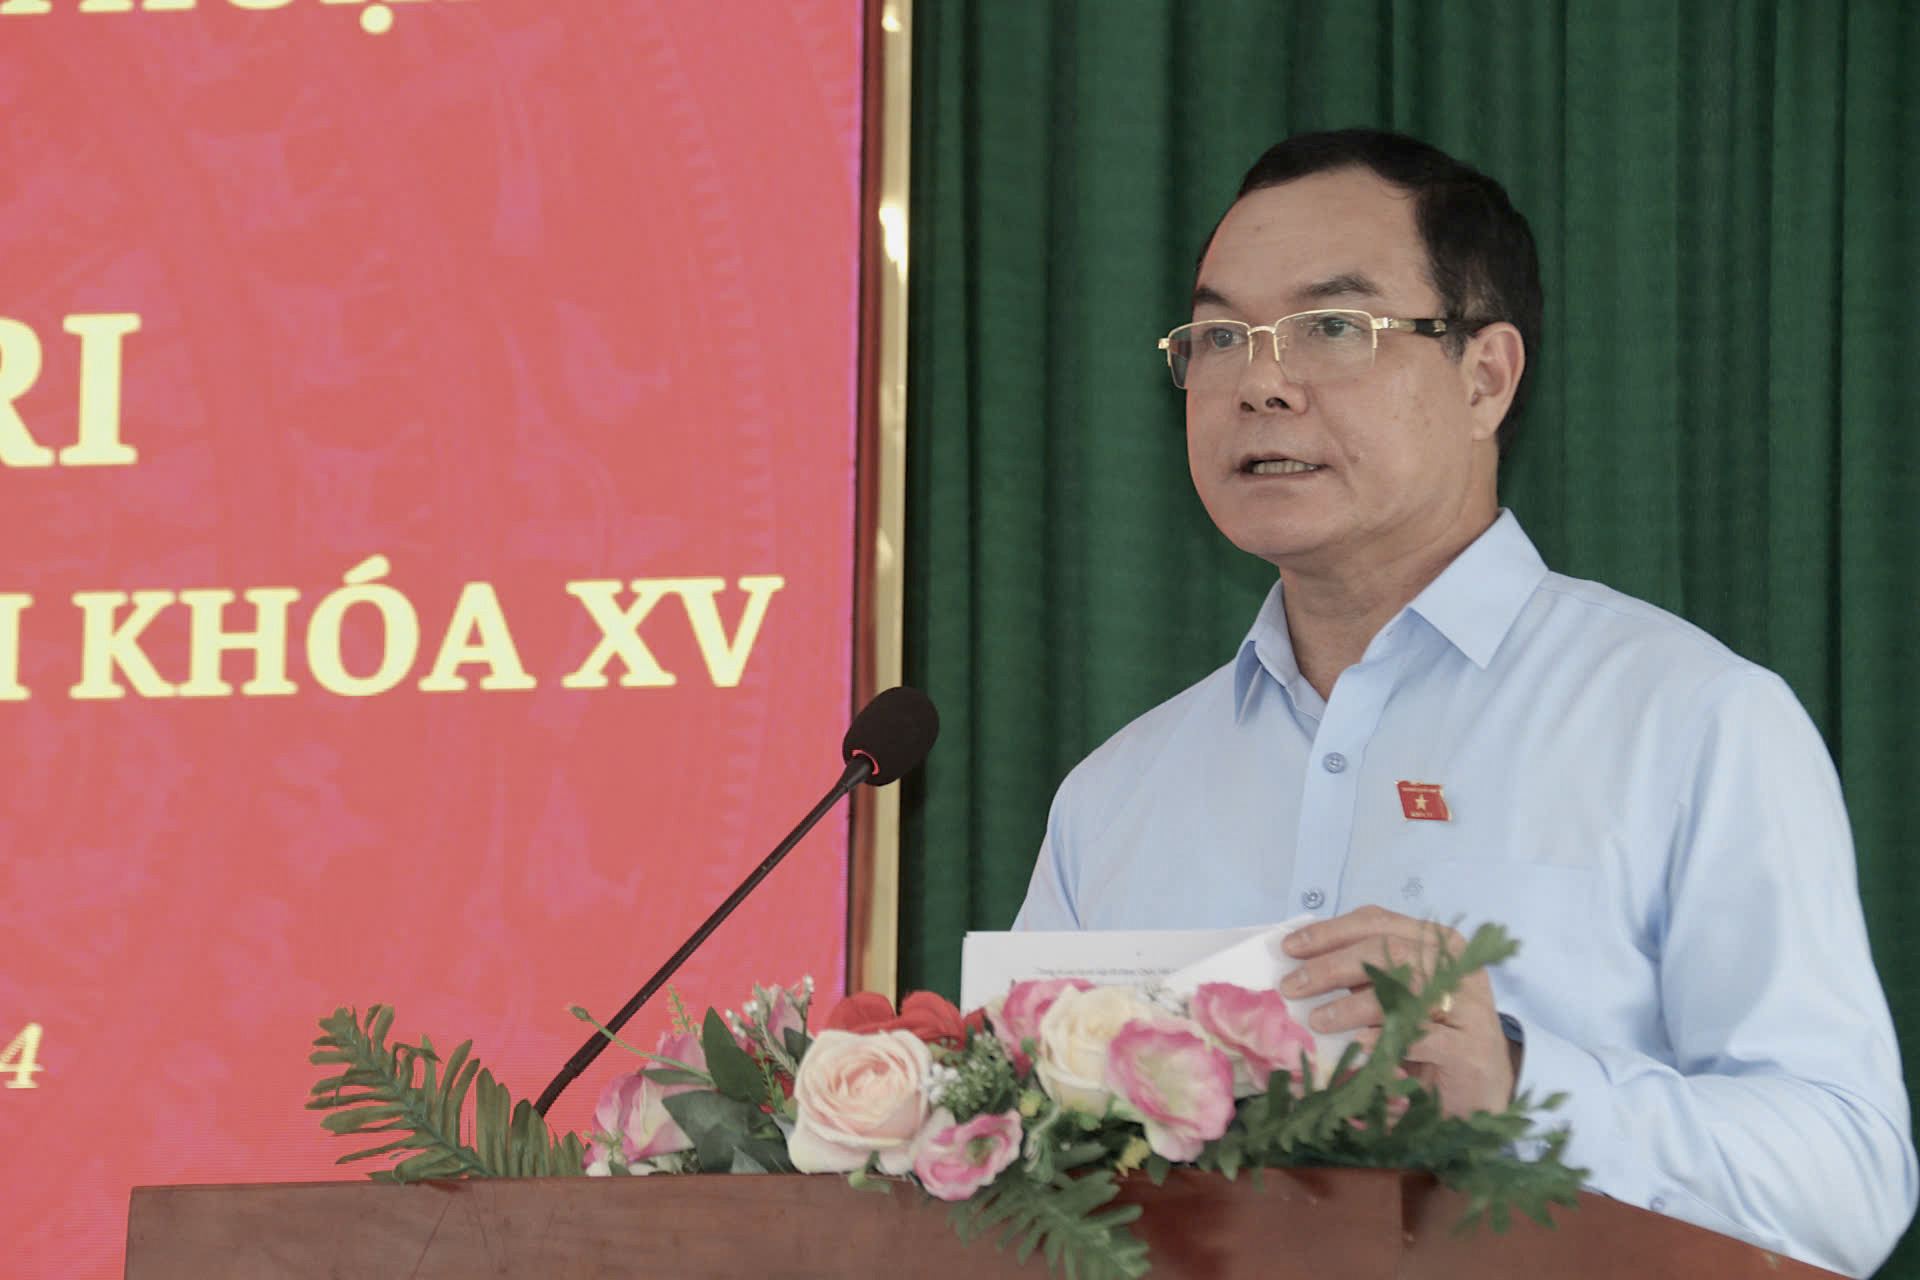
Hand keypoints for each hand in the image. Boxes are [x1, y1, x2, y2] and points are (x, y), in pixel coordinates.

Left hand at [1281, 905, 1517, 1117]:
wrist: (1480, 1089)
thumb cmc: (1430, 1034)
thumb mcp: (1396, 995)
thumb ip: (1362, 975)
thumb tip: (1299, 964)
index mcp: (1437, 942)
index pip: (1377, 923)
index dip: (1330, 932)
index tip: (1290, 947)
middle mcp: (1456, 966)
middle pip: (1387, 950)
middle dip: (1331, 966)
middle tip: (1292, 987)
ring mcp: (1467, 1006)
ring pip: (1405, 988)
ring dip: (1353, 1004)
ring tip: (1317, 1021)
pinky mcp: (1468, 1049)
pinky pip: (1422, 1036)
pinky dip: (1386, 1038)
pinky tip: (1358, 1045)